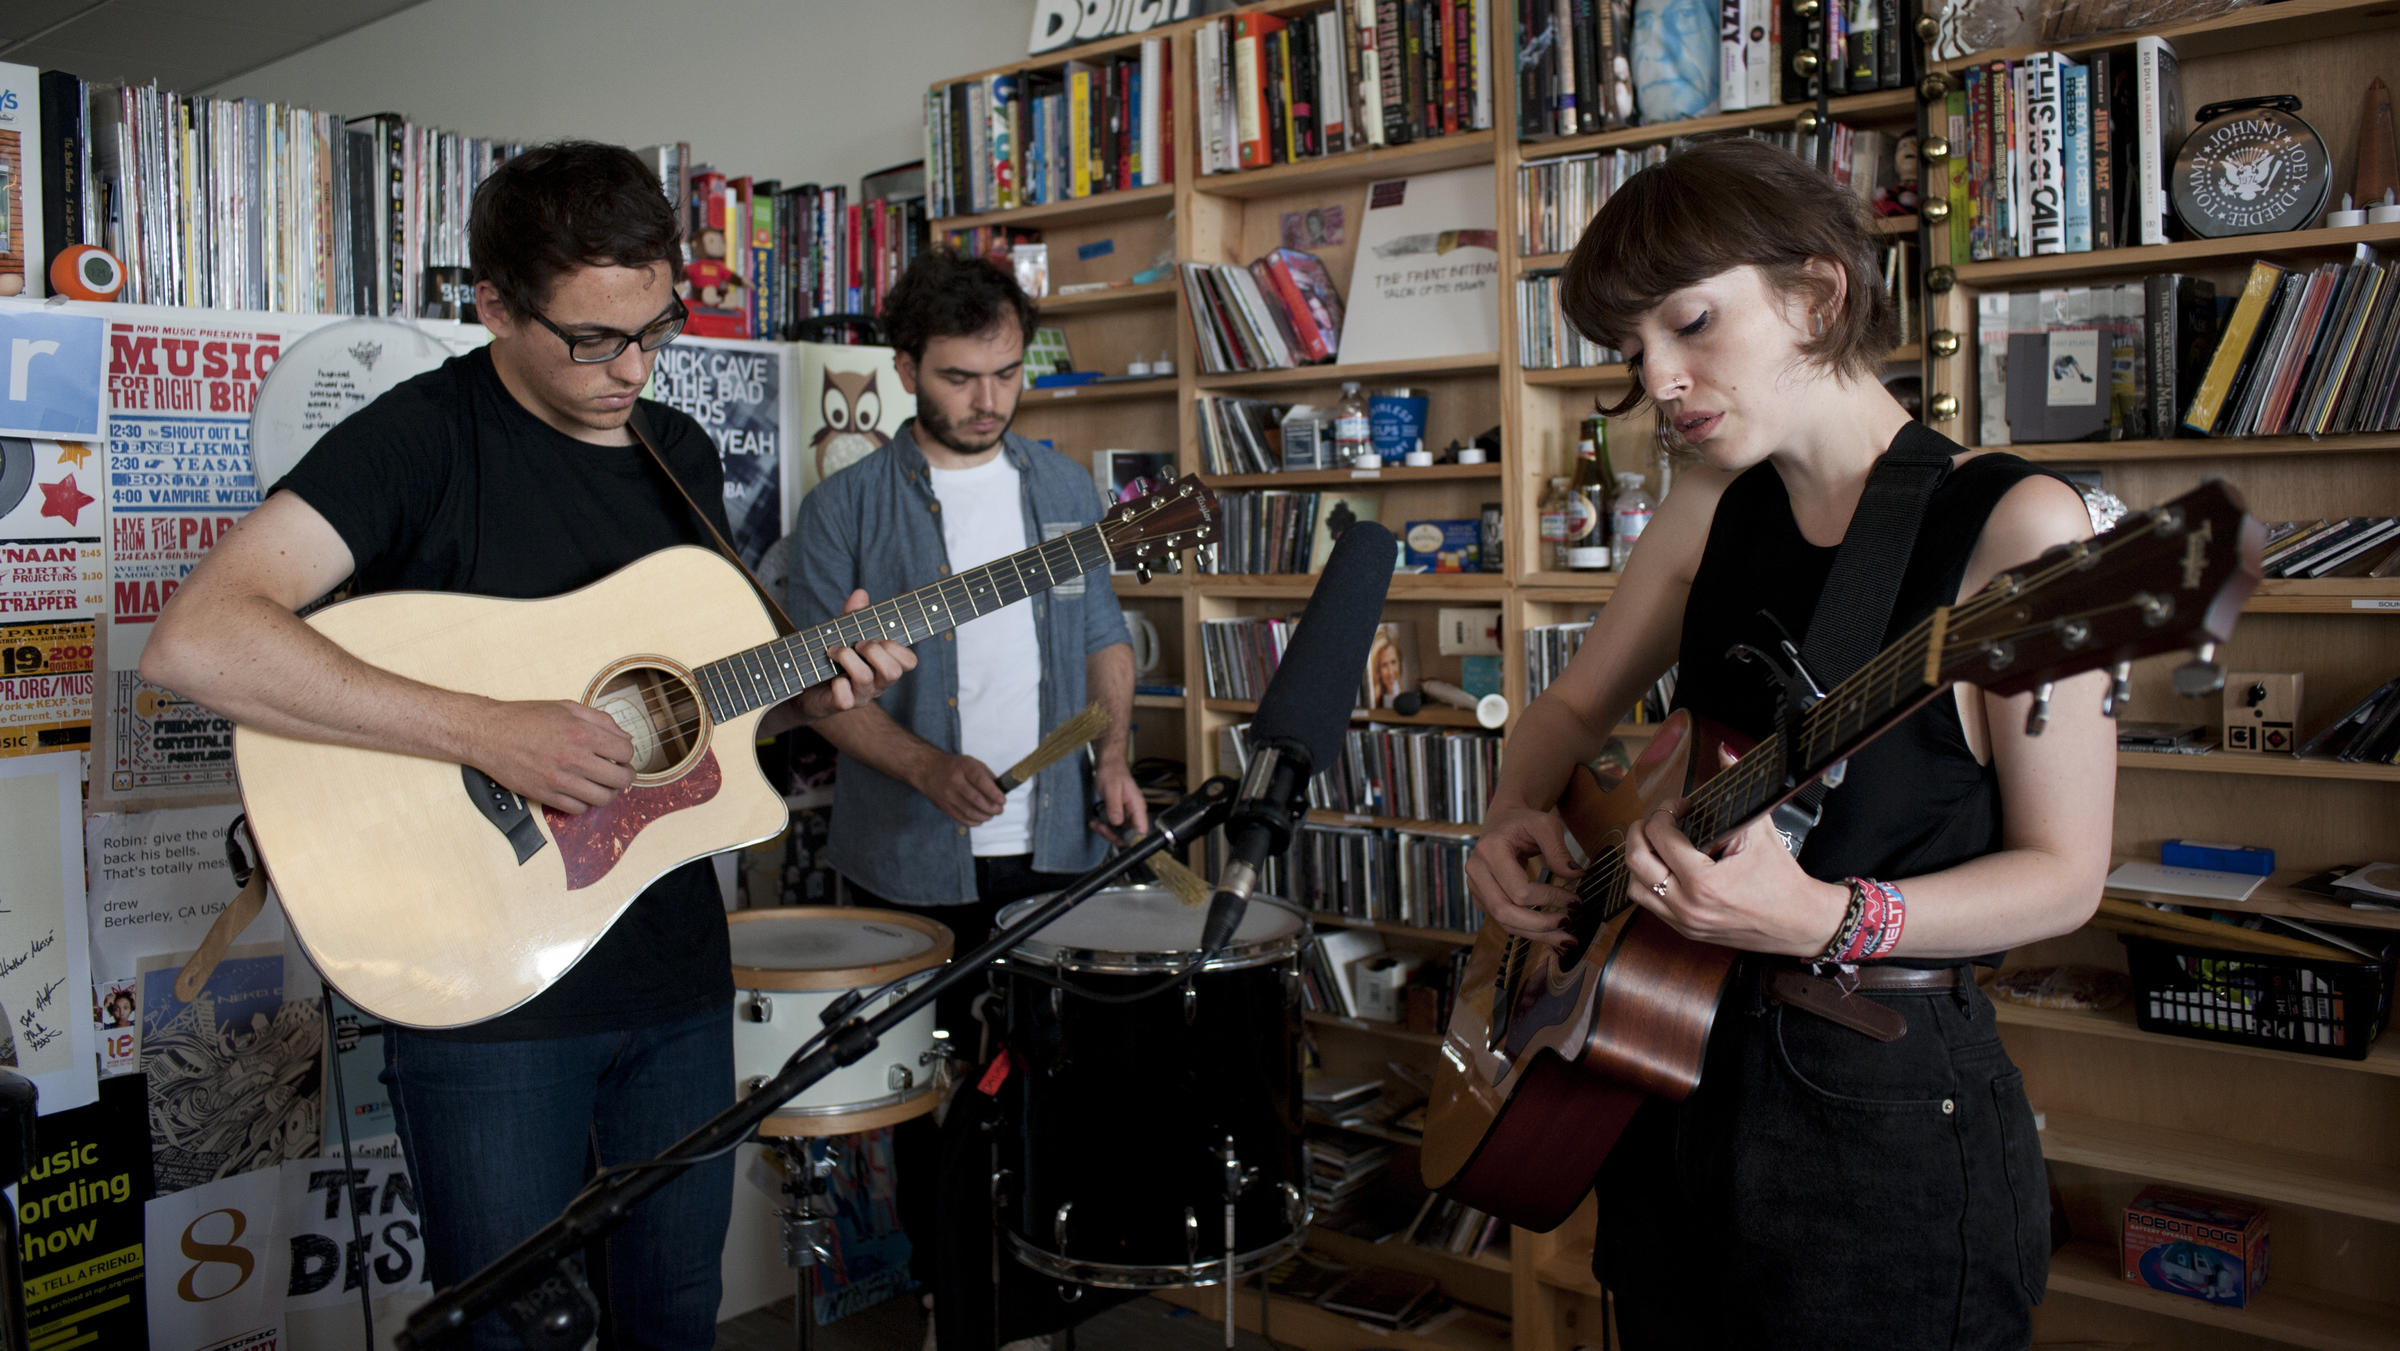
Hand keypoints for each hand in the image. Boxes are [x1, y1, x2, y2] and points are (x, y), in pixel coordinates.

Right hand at [470, 699, 636, 814]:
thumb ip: (600, 720)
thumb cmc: (525, 718)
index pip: (626, 751)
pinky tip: (580, 791)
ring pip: (602, 798)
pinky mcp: (545, 795)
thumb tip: (624, 737)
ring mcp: (560, 780)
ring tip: (602, 784)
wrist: (489, 734)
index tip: (620, 754)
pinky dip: (584, 802)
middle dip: (625, 775)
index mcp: (582, 733)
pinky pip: (578, 809)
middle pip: (620, 779)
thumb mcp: (567, 708)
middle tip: (619, 772)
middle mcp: (574, 759)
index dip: (626, 753)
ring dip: (608, 792)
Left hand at [792, 589, 916, 721]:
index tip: (877, 638)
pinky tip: (830, 678)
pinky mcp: (841, 705)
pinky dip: (836, 684)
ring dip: (847, 657)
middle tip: (857, 644)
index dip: (896, 647)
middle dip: (874, 650)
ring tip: (834, 651)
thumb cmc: (834, 660)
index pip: (909, 662)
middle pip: (894, 671)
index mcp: (885, 667)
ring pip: (865, 678)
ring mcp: (861, 696)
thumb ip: (855, 616)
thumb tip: (860, 593)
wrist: (807, 687)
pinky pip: (844, 698)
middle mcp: (878, 684)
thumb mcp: (845, 634)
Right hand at [915, 751, 1007, 827]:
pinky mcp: (944, 806)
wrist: (928, 770)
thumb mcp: (972, 763)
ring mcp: (948, 795)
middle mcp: (955, 781)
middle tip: (999, 810)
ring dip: (984, 816)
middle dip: (992, 808)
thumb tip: (1001, 792)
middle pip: (976, 800)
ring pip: (969, 812)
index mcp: (964, 767)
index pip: (981, 782)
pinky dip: (974, 822)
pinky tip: (980, 819)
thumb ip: (987, 776)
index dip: (994, 793)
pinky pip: (961, 818)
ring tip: (991, 815)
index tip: (1003, 800)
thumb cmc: (955, 766)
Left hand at [1091, 758, 1149, 837]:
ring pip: (1120, 833)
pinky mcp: (1119, 814)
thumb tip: (1117, 822)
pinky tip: (1096, 822)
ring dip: (1107, 831)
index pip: (1141, 830)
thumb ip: (1115, 805)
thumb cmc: (1112, 772)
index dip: (1131, 839)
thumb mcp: (1112, 788)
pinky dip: (1104, 826)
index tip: (1116, 837)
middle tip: (1100, 827)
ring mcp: (1127, 814)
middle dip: (1113, 835)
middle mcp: (1134, 812)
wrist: (1108, 764)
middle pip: (1129, 835)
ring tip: (1096, 824)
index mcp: (1137, 806)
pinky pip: (1114, 826)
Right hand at [1464, 800, 1583, 947]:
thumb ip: (1559, 849)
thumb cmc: (1524, 822)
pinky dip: (1529, 932)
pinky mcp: (1483, 900)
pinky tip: (1551, 936)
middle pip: (1505, 912)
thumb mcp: (1545, 824)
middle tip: (1570, 926)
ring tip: (1566, 940)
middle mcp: (1477, 871)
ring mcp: (1477, 888)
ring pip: (1504, 923)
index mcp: (1490, 851)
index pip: (1519, 890)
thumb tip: (1575, 875)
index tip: (1576, 900)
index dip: (1550, 899)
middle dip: (1540, 925)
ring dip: (1537, 935)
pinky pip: (1505, 923)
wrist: (1503, 823)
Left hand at [1620, 751, 1847, 954]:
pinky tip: (1665, 866)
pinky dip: (1649, 882)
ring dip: (1639, 860)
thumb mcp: (1760, 829)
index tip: (1680, 807)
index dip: (1665, 812)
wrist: (1799, 922)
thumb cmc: (1782, 878)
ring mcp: (1684, 922)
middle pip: (1636, 861)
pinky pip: (1649, 904)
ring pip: (1635, 886)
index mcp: (1704, 882)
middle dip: (1640, 831)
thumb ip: (1737, 785)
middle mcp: (1687, 905)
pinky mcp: (1685, 931)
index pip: (1660, 837)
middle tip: (1657, 820)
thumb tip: (1725, 751)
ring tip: (1656, 843)